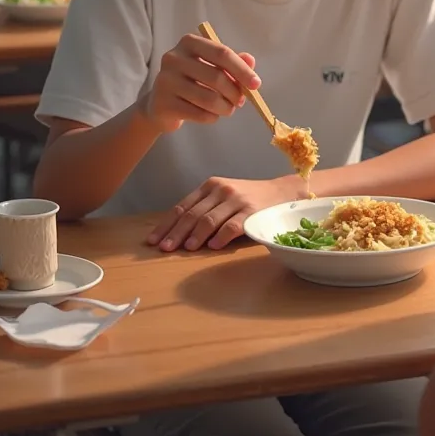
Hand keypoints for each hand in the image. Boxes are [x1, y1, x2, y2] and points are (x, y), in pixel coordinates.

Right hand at [140, 34, 260, 134]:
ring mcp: (166, 81)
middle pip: (217, 77)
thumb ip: (232, 63)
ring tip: (227, 109)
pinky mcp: (163, 103)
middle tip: (240, 101)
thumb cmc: (192, 82)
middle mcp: (174, 58)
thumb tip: (250, 61)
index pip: (222, 53)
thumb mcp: (212, 67)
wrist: (161, 105)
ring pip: (209, 98)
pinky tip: (210, 115)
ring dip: (225, 108)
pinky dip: (212, 117)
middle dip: (235, 93)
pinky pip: (199, 114)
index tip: (256, 84)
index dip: (242, 70)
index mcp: (189, 43)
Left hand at [147, 176, 303, 251]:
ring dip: (195, 235)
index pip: (182, 207)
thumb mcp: (222, 196)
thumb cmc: (247, 198)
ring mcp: (236, 200)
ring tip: (185, 248)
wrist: (280, 193)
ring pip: (209, 220)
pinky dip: (220, 237)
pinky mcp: (251, 212)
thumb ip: (203, 208)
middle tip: (164, 249)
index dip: (166, 224)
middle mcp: (220, 190)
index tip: (153, 240)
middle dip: (176, 233)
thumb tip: (176, 232)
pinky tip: (212, 247)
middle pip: (192, 214)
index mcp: (209, 186)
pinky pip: (232, 226)